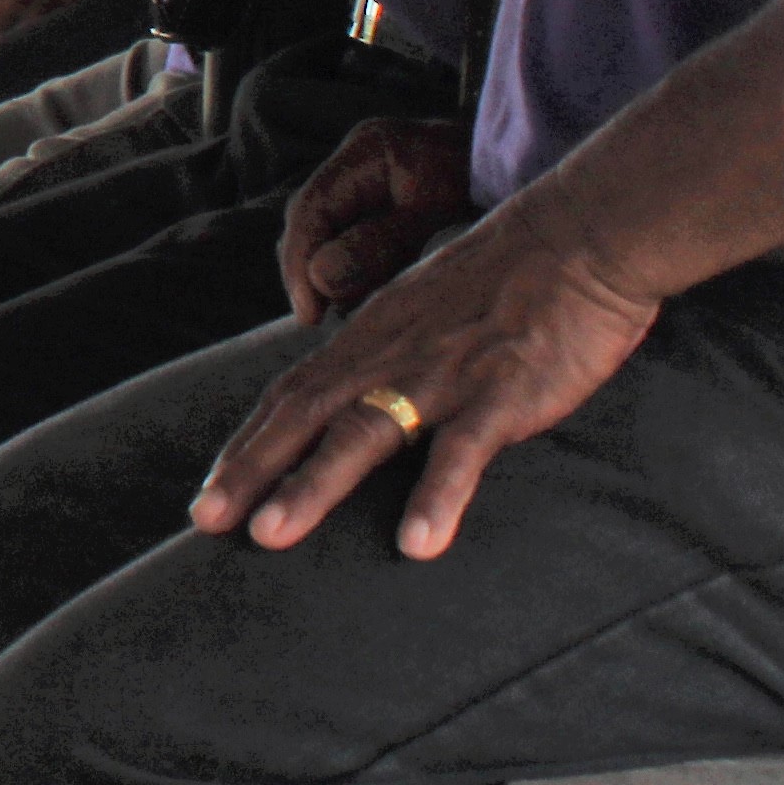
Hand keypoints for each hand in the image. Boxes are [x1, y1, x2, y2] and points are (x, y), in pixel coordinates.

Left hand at [192, 196, 658, 559]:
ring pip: (361, 434)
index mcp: (368, 339)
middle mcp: (388, 357)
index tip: (211, 492)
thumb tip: (355, 399)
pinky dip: (436, 496)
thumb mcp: (421, 312)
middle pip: (302, 416)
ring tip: (272, 535)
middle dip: (250, 470)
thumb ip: (385, 355)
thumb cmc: (501, 282)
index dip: (247, 444)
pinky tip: (416, 544)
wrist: (578, 240)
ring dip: (313, 486)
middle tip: (205, 520)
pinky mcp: (500, 396)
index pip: (289, 395)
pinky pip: (461, 453)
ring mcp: (441, 378)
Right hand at [277, 116, 476, 317]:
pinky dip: (355, 268)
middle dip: (310, 271)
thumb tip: (322, 280)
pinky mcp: (391, 200)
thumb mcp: (432, 212)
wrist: (530, 165)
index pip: (310, 209)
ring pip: (331, 232)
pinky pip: (356, 236)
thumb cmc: (489, 181)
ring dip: (331, 273)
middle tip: (318, 318)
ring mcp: (374, 179)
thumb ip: (378, 243)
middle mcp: (360, 161)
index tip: (310, 312)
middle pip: (313, 221)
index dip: (300, 263)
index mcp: (366, 152)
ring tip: (342, 312)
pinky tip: (365, 295)